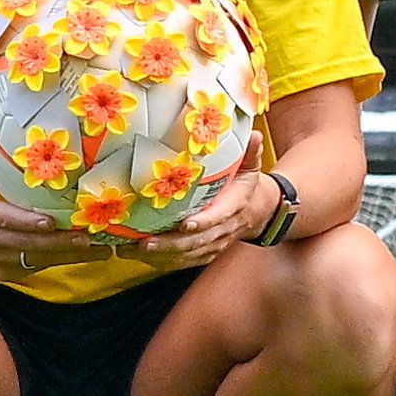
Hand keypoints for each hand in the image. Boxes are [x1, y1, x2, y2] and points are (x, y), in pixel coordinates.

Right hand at [0, 164, 78, 284]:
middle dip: (58, 243)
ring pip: (36, 260)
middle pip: (26, 245)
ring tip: (99, 249)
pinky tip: (86, 254)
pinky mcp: (5, 273)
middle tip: (87, 237)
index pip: (4, 221)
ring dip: (68, 255)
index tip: (49, 222)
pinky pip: (37, 267)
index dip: (26, 223)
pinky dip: (62, 261)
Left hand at [141, 154, 314, 271]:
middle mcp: (224, 229)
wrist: (257, 212)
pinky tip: (143, 257)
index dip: (204, 222)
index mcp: (234, 206)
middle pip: (198, 241)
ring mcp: (215, 243)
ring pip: (189, 253)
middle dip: (172, 243)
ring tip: (137, 249)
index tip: (185, 224)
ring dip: (163, 254)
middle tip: (146, 242)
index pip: (219, 216)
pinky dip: (165, 261)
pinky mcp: (206, 252)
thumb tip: (253, 133)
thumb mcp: (251, 168)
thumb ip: (251, 152)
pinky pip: (186, 261)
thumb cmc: (246, 186)